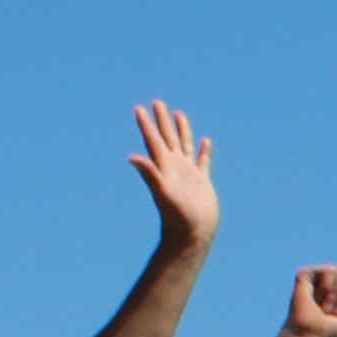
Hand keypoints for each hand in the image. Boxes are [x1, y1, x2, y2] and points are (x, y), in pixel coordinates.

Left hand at [131, 101, 219, 250]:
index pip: (153, 140)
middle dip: (161, 120)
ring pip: (184, 145)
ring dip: (181, 130)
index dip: (146, 124)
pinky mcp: (202, 181)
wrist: (192, 234)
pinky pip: (203, 161)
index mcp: (164, 166)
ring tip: (179, 114)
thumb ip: (149, 172)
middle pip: (167, 137)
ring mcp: (188, 173)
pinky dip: (204, 151)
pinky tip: (205, 141)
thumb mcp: (162, 192)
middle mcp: (174, 167)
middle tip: (156, 102)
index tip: (139, 108)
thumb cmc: (177, 216)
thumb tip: (131, 157)